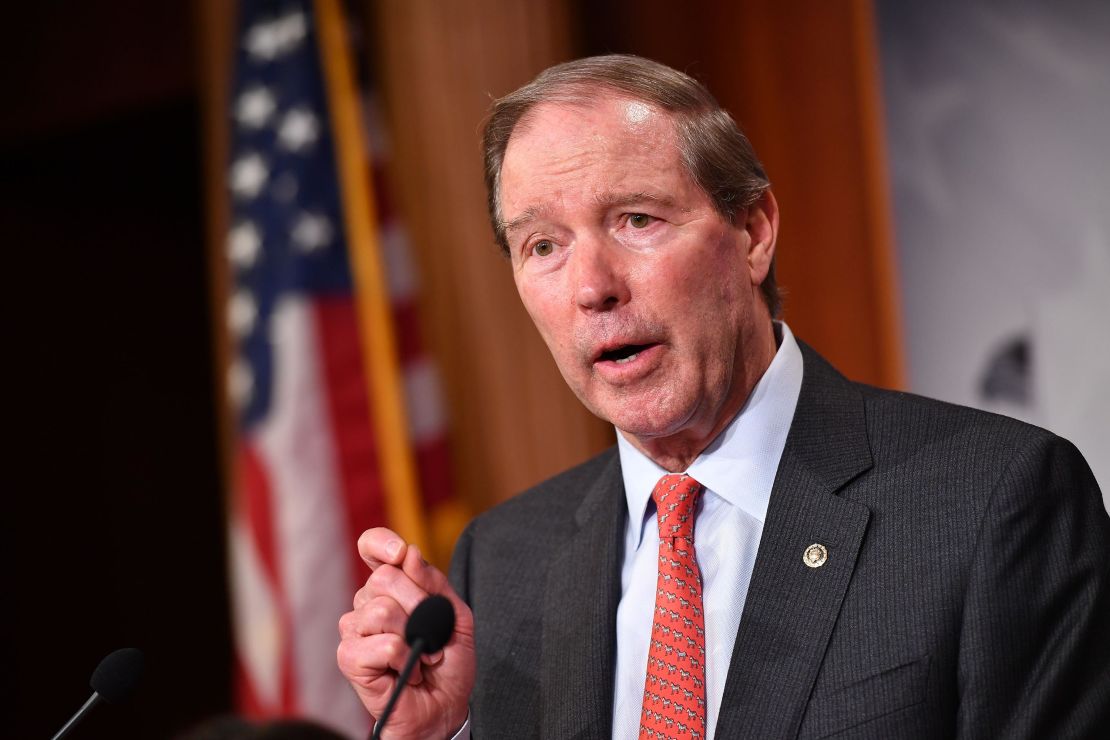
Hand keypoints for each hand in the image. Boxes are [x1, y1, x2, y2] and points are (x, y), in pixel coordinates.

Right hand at [338, 528, 475, 739]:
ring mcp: (355, 630)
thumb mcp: (455, 615)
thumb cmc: (448, 661)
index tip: (399, 553)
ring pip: (381, 611)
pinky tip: (406, 673)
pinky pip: (382, 645)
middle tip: (433, 634)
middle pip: (383, 578)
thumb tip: (409, 554)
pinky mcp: (349, 658)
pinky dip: (404, 660)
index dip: (380, 542)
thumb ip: (434, 583)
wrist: (445, 705)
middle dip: (420, 604)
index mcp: (391, 587)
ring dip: (414, 637)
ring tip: (421, 655)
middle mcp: (367, 603)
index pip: (371, 547)